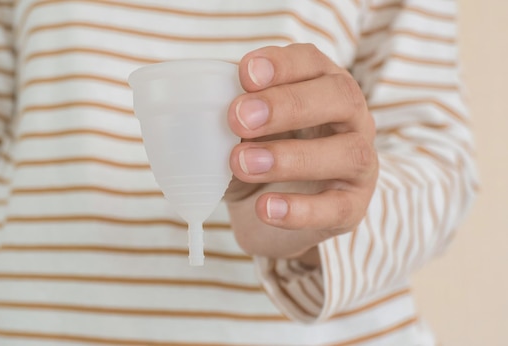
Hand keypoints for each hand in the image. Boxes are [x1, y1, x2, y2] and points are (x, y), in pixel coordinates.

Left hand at [224, 44, 378, 259]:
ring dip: (290, 158)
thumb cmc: (256, 156)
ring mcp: (358, 164)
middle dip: (287, 105)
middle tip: (238, 119)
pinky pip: (338, 208)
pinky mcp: (353, 207)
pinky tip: (265, 208)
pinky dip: (300, 209)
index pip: (312, 61)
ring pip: (347, 153)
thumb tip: (197, 107)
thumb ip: (229, 115)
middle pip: (339, 97)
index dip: (282, 64)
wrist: (269, 214)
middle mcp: (349, 119)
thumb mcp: (238, 130)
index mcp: (320, 87)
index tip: (245, 74)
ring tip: (241, 164)